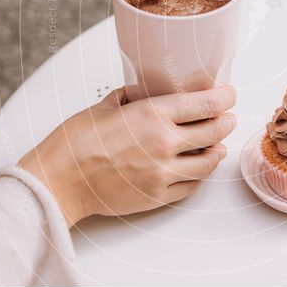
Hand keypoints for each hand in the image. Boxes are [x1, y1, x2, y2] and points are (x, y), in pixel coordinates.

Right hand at [19, 85, 236, 227]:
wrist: (58, 181)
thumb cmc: (74, 142)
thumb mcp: (105, 106)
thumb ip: (131, 96)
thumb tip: (143, 90)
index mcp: (153, 115)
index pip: (206, 103)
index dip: (224, 97)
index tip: (228, 95)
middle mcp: (164, 143)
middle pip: (215, 131)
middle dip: (226, 122)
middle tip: (227, 117)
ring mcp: (163, 172)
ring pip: (209, 162)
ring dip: (218, 151)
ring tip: (218, 145)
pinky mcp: (158, 196)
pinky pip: (192, 186)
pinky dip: (200, 176)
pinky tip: (198, 168)